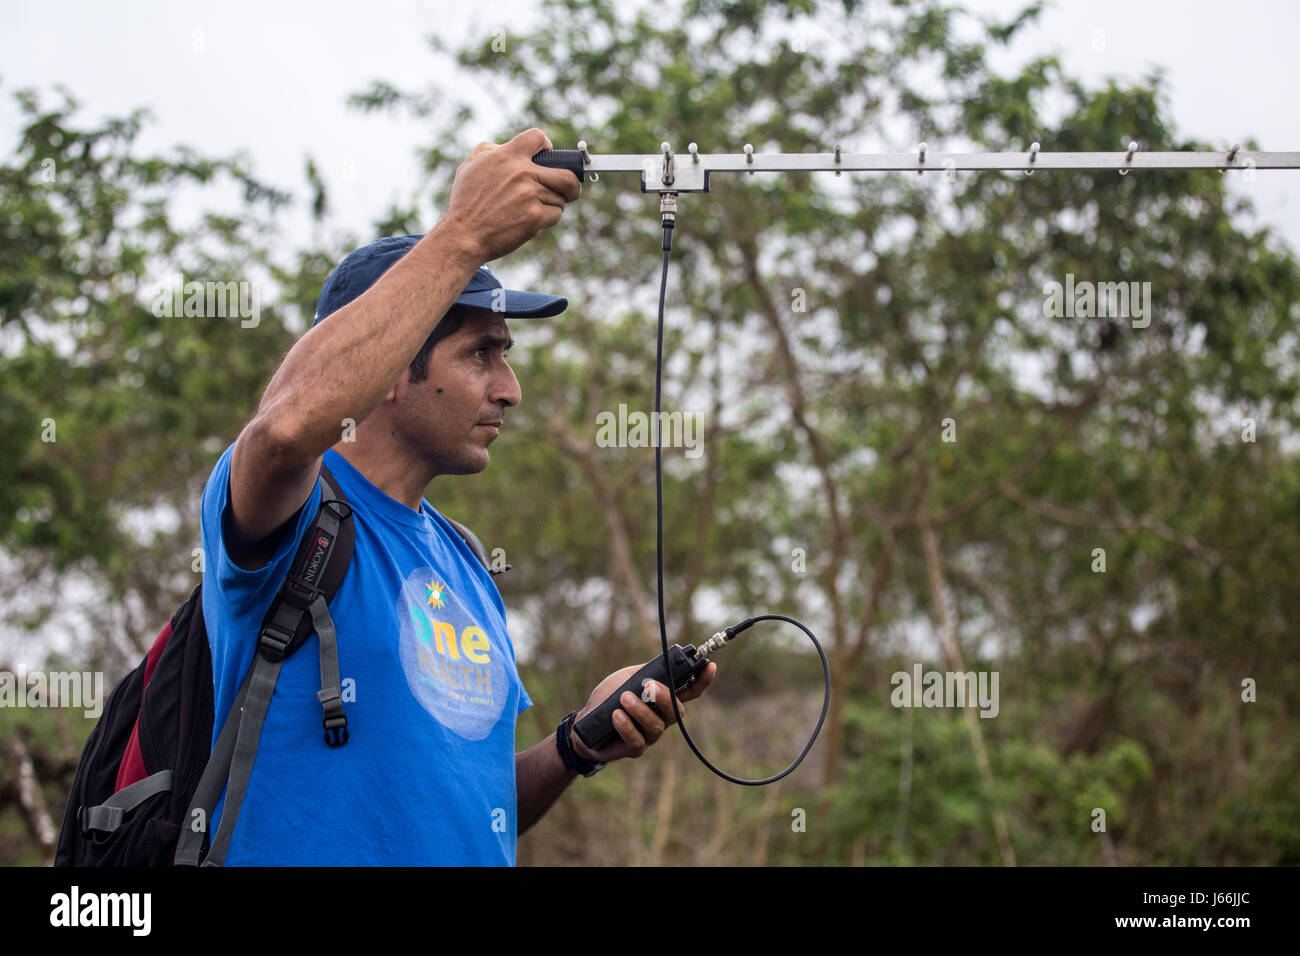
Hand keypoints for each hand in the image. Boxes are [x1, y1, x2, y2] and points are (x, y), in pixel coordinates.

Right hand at [440, 128, 581, 262]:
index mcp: (506, 156)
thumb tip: (506, 146)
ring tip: (532, 209)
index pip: (538, 137)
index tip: (550, 159)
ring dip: (552, 204)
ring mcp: (530, 195)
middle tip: (570, 190)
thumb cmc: (465, 203)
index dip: (548, 147)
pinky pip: (556, 215)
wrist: (463, 236)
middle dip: (573, 183)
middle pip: (567, 174)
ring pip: (561, 198)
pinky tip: (532, 221)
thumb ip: (490, 150)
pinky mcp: (535, 218)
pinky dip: (548, 219)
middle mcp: (521, 173)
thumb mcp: (470, 166)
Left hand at [569, 659, 717, 763]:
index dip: (702, 680)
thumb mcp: (626, 678)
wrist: (583, 723)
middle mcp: (662, 718)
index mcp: (663, 699)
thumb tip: (661, 666)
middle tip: (648, 686)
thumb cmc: (608, 698)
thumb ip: (645, 673)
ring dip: (641, 710)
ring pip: (657, 725)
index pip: (690, 691)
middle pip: (678, 711)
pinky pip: (638, 741)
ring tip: (623, 699)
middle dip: (665, 697)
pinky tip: (616, 716)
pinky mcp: (634, 749)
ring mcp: (650, 735)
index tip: (709, 666)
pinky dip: (627, 726)